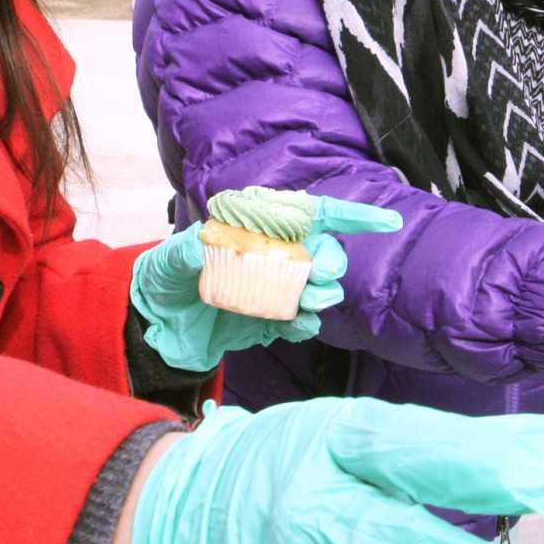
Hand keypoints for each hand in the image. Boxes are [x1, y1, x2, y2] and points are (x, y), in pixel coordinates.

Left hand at [129, 197, 401, 371]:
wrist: (154, 329)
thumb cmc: (162, 280)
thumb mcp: (167, 260)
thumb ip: (185, 251)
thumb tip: (202, 244)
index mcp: (259, 227)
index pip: (314, 214)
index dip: (354, 216)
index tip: (389, 222)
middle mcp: (275, 255)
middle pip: (326, 252)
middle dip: (331, 262)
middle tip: (317, 277)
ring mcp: (277, 289)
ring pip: (321, 288)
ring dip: (323, 294)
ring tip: (306, 303)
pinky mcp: (272, 321)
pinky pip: (303, 322)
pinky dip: (305, 324)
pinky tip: (294, 325)